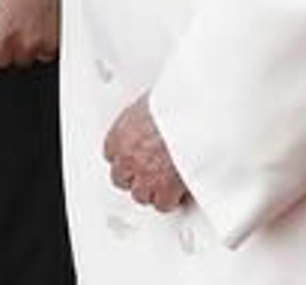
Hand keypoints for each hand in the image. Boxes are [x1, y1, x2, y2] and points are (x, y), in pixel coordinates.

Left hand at [0, 0, 59, 66]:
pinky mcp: (57, 42)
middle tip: (23, 28)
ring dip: (36, 47)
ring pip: (36, 57)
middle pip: (18, 60)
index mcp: (5, 35)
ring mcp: (41, 44)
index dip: (2, 50)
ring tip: (36, 25)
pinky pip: (51, 52)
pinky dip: (49, 44)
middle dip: (20, 49)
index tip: (6, 41)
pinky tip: (46, 27)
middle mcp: (23, 42)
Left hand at [103, 94, 188, 211]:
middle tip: (147, 175)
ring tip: (163, 185)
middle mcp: (128, 155)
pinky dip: (170, 200)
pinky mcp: (165, 186)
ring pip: (140, 194)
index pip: (111, 155)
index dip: (125, 159)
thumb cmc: (177, 102)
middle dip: (134, 178)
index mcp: (122, 132)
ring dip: (151, 191)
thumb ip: (145, 117)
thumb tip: (151, 117)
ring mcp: (145, 172)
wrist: (193, 113)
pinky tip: (177, 193)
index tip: (133, 159)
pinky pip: (163, 204)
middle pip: (120, 179)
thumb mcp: (152, 102)